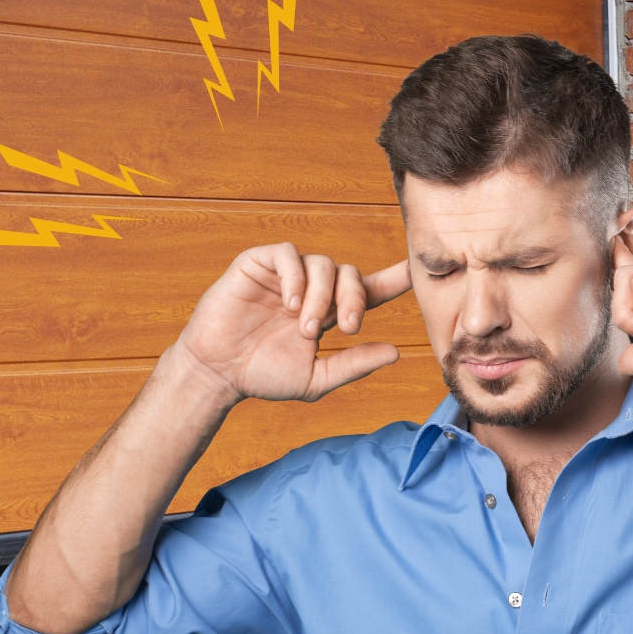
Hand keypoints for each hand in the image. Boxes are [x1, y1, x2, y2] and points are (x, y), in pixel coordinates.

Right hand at [172, 244, 410, 403]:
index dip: (392, 279)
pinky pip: (287, 255)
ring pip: (322, 264)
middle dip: (354, 298)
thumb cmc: (261, 376)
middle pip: (349, 273)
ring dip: (322, 296)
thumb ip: (354, 365)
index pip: (366, 290)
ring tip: (306, 327)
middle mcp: (310, 288)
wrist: (217, 372)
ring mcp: (284, 275)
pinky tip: (291, 302)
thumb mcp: (315, 378)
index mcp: (327, 312)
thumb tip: (396, 353)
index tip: (416, 270)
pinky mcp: (258, 264)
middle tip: (346, 327)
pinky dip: (295, 276)